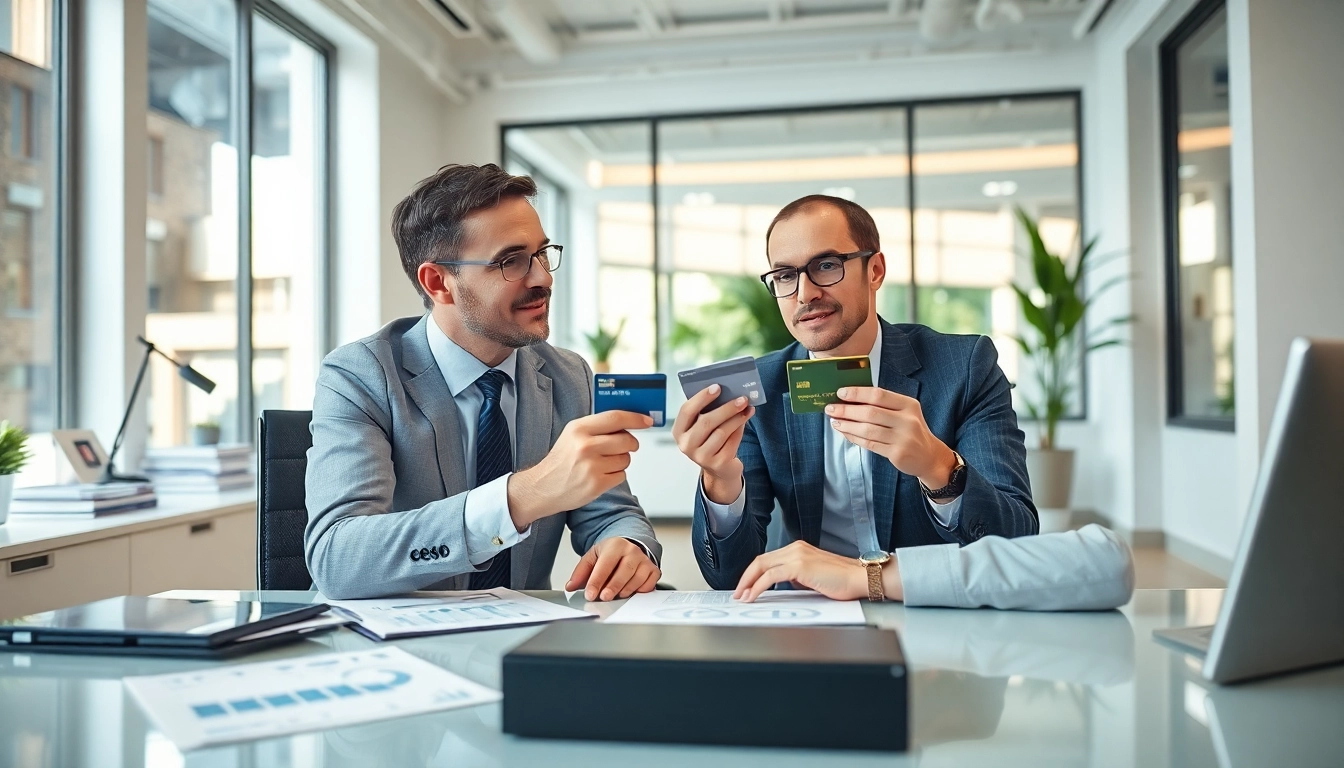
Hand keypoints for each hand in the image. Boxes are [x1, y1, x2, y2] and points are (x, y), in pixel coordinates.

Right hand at [508, 410, 652, 529]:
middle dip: (631, 444)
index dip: (635, 418)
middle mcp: (585, 446)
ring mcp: (591, 467)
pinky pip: (621, 475)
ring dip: (620, 461)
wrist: (542, 487)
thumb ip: (598, 426)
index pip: (616, 418)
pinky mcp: (596, 485)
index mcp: (579, 428)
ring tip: (603, 463)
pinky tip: (600, 475)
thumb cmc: (562, 459)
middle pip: (626, 440)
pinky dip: (615, 475)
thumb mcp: (573, 434)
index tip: (647, 420)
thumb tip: (629, 420)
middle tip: (625, 446)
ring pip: (626, 459)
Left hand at [566, 537, 660, 600]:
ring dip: (625, 591)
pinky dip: (639, 591)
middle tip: (603, 598)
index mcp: (616, 545)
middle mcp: (632, 551)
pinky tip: (629, 592)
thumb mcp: (593, 557)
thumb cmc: (610, 554)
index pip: (605, 564)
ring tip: (615, 596)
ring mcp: (645, 561)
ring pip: (637, 579)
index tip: (590, 594)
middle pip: (624, 571)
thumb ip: (581, 572)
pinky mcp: (653, 571)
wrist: (628, 547)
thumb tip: (571, 586)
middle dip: (613, 587)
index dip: (597, 581)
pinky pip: (648, 585)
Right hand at [671, 385, 754, 503]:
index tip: (717, 387)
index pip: (687, 411)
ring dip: (737, 418)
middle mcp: (687, 445)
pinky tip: (745, 421)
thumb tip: (728, 393)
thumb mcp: (703, 427)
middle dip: (726, 408)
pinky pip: (731, 442)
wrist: (719, 469)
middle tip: (741, 398)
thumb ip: (708, 411)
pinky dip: (740, 430)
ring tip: (747, 408)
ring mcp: (701, 457)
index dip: (702, 397)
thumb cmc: (710, 441)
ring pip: (721, 432)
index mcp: (679, 431)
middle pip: (706, 422)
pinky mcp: (718, 464)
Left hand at [733, 540, 901, 602]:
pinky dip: (757, 587)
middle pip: (760, 561)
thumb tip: (785, 585)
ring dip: (748, 583)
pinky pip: (770, 576)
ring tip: (742, 596)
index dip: (753, 573)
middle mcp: (795, 548)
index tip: (745, 586)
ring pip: (762, 566)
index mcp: (798, 549)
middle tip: (738, 593)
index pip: (767, 559)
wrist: (860, 578)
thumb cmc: (843, 581)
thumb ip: (798, 577)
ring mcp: (797, 555)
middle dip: (745, 578)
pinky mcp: (799, 565)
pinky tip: (753, 596)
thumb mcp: (814, 577)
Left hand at [825, 387, 957, 488]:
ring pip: (868, 430)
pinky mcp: (897, 453)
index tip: (840, 393)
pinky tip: (845, 433)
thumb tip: (851, 399)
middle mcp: (907, 420)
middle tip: (831, 409)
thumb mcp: (904, 413)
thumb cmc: (911, 431)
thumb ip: (883, 406)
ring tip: (835, 422)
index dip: (858, 393)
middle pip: (871, 412)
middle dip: (847, 410)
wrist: (929, 456)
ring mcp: (903, 438)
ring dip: (847, 425)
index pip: (879, 395)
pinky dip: (854, 438)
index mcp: (908, 404)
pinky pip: (870, 444)